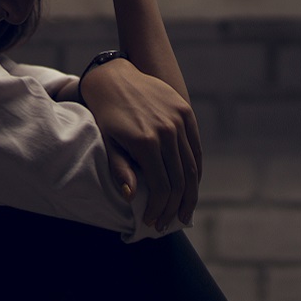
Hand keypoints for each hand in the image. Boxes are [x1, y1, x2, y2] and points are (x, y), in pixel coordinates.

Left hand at [78, 58, 201, 228]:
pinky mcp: (185, 111)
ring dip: (190, 193)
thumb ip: (121, 169)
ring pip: (192, 166)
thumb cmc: (105, 114)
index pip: (162, 186)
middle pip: (181, 180)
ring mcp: (179, 120)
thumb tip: (132, 197)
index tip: (152, 221)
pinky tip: (191, 186)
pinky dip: (195, 170)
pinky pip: (196, 147)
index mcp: (146, 142)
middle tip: (170, 223)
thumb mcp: (107, 142)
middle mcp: (167, 131)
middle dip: (175, 207)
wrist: (114, 77)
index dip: (159, 208)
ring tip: (184, 212)